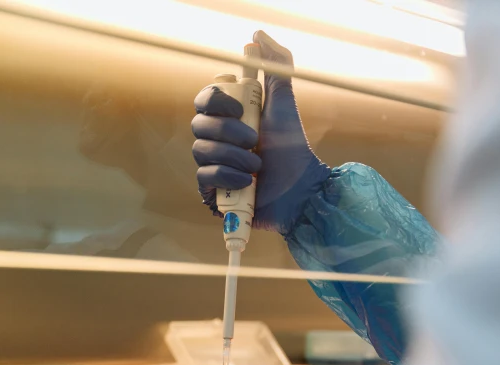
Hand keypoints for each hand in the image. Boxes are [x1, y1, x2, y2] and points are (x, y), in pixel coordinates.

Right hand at [192, 30, 330, 234]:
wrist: (300, 189)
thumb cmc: (292, 148)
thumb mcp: (284, 103)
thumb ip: (275, 67)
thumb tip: (257, 37)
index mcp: (229, 118)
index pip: (204, 100)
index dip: (216, 100)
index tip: (239, 107)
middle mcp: (217, 140)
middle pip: (198, 125)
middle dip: (227, 132)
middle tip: (254, 140)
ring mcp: (213, 166)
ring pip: (201, 151)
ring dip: (232, 156)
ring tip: (257, 165)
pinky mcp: (213, 192)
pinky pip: (204, 177)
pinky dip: (227, 176)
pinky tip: (247, 182)